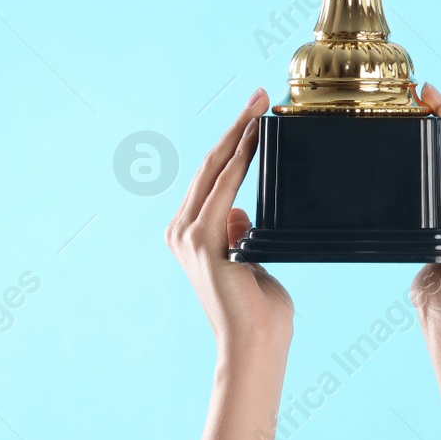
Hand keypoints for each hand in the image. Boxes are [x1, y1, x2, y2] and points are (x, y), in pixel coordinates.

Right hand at [165, 87, 292, 355]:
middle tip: (258, 95)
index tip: (253, 112)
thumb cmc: (259, 310)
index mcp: (189, 235)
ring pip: (216, 170)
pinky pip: (225, 189)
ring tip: (259, 106)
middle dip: (236, 126)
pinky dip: (240, 160)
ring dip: (238, 134)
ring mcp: (188, 236)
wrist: (255, 344)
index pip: (213, 176)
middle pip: (210, 165)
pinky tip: (254, 138)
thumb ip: (237, 234)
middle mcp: (181, 231)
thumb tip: (238, 212)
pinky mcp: (203, 241)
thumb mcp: (248, 259)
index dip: (233, 140)